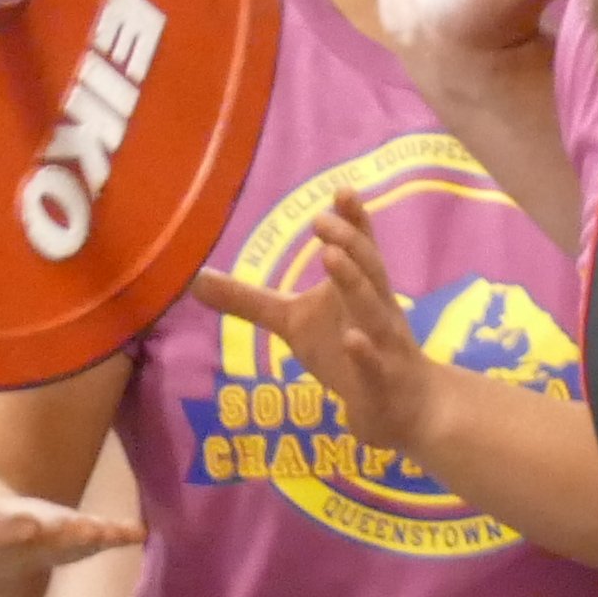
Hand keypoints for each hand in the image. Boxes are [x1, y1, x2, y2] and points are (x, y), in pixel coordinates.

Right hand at [0, 424, 143, 568]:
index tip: (18, 521)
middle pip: (25, 539)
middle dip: (48, 535)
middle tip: (75, 529)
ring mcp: (35, 543)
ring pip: (65, 544)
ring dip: (89, 540)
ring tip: (115, 533)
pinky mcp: (61, 537)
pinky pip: (90, 540)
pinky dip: (113, 536)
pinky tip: (138, 531)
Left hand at [187, 207, 454, 462]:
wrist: (402, 405)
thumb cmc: (348, 352)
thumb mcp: (292, 324)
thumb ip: (249, 301)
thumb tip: (196, 279)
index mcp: (359, 289)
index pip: (360, 248)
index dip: (354, 220)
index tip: (342, 191)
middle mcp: (376, 309)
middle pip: (367, 269)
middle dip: (348, 242)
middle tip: (320, 220)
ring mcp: (384, 345)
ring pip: (373, 311)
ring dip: (354, 282)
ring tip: (330, 256)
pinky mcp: (382, 382)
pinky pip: (375, 367)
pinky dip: (365, 353)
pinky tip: (352, 341)